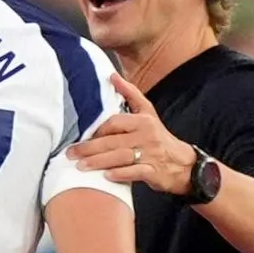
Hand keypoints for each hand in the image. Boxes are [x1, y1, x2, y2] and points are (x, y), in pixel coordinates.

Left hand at [69, 74, 196, 193]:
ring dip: (99, 162)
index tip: (81, 136)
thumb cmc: (158, 137)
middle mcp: (146, 135)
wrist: (183, 163)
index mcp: (142, 120)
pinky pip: (135, 173)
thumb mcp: (148, 113)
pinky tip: (106, 176)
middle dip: (89, 148)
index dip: (97, 130)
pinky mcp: (154, 172)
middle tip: (71, 154)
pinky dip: (120, 174)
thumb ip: (130, 94)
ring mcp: (151, 154)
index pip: (114, 122)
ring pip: (121, 157)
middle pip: (113, 141)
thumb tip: (112, 76)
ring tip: (81, 166)